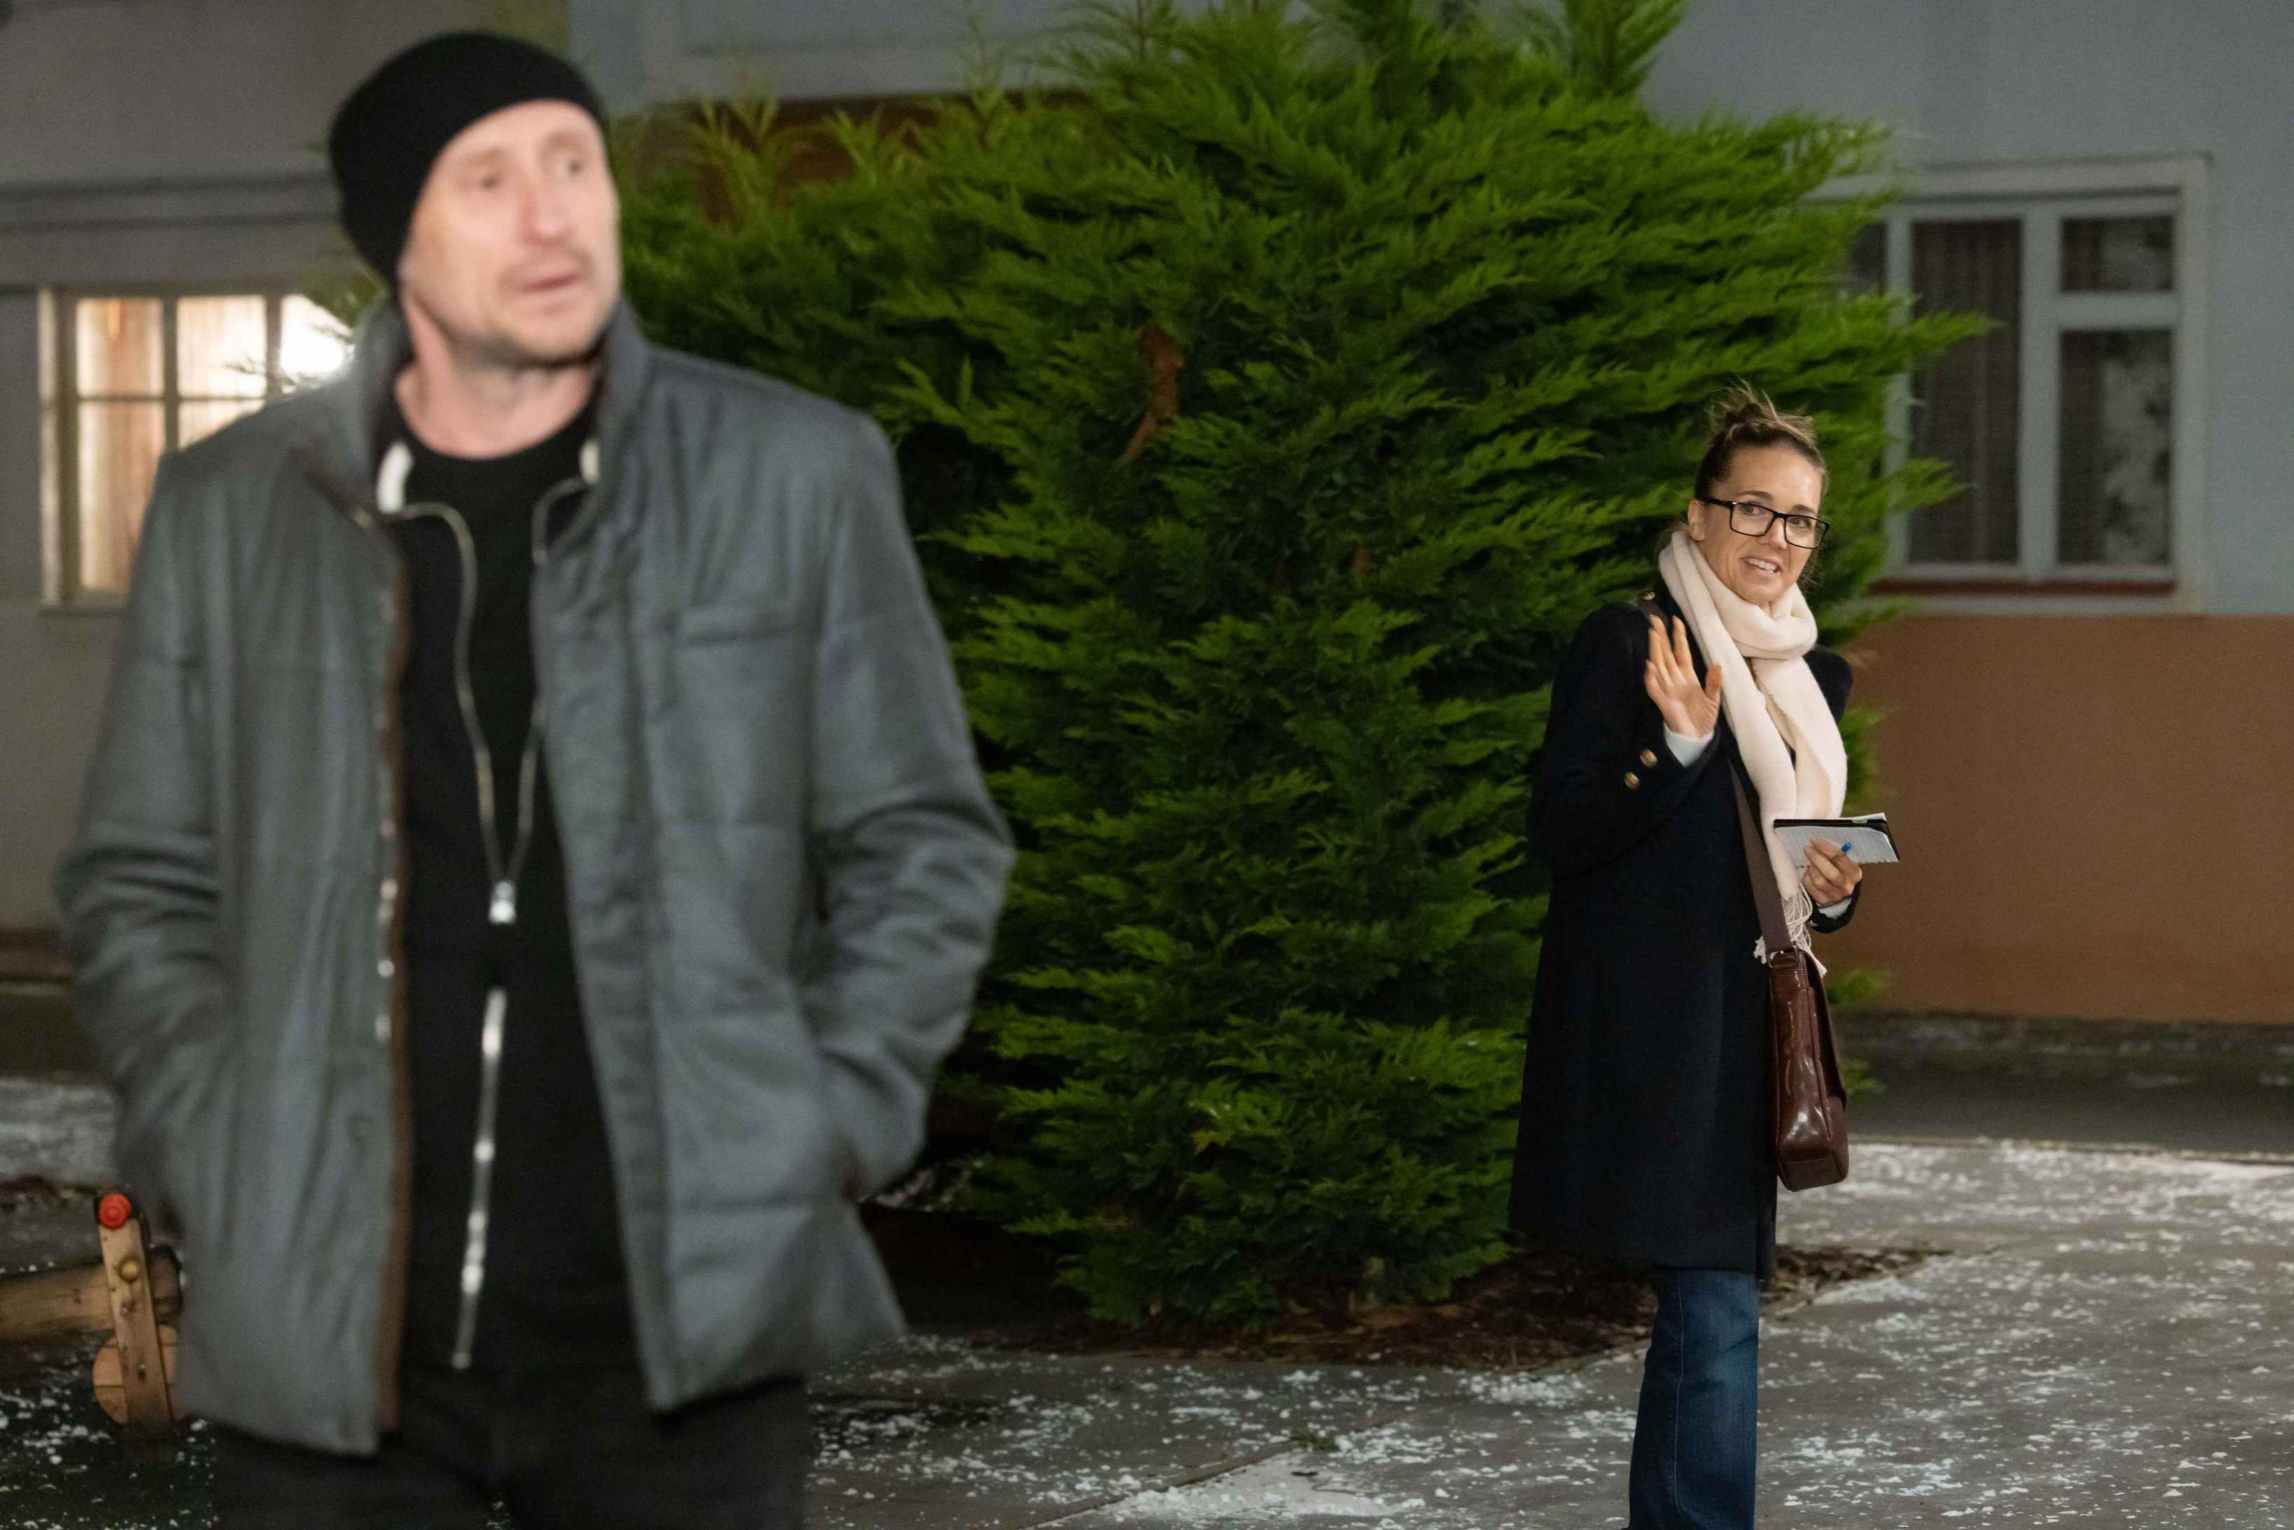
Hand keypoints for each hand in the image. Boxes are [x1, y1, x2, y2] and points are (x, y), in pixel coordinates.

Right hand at [1643, 615, 1721, 738]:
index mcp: (1687, 676)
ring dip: (1655, 651)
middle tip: (1655, 619)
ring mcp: (1668, 689)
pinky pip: (1654, 688)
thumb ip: (1714, 683)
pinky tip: (1650, 666)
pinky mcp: (1663, 702)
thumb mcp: (1714, 699)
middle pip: (1666, 654)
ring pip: (1659, 666)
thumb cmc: (1703, 718)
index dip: (1678, 636)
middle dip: (1661, 637)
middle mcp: (1675, 679)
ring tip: (1653, 635)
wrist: (1697, 737)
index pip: (1681, 651)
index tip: (1676, 620)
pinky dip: (1651, 678)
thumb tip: (1717, 665)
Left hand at [1802, 839, 1861, 905]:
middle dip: (1817, 858)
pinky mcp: (1824, 901)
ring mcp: (1835, 895)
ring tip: (1808, 863)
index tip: (1815, 841)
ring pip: (1820, 881)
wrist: (1840, 892)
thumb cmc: (1839, 872)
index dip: (1826, 848)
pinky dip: (1807, 879)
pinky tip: (1807, 873)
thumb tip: (1817, 844)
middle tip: (1808, 849)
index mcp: (1854, 873)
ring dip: (1811, 869)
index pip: (1840, 858)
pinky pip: (1811, 889)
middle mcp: (1847, 886)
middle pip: (1831, 872)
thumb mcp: (1842, 862)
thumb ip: (1833, 854)